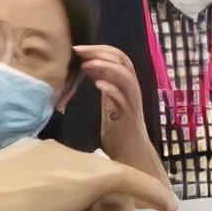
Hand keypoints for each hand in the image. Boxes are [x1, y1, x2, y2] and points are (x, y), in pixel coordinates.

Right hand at [0, 139, 177, 210]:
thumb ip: (13, 202)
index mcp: (31, 154)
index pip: (72, 172)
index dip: (87, 199)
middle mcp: (53, 150)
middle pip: (97, 178)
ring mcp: (67, 162)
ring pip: (111, 184)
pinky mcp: (80, 180)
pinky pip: (128, 182)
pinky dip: (148, 194)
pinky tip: (166, 206)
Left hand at [75, 45, 162, 180]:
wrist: (132, 161)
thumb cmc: (119, 138)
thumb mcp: (108, 108)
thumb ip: (104, 91)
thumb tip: (88, 70)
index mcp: (126, 87)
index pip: (119, 58)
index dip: (100, 50)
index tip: (78, 49)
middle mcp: (132, 92)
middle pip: (124, 61)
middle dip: (101, 52)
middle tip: (79, 51)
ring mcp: (133, 105)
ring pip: (127, 77)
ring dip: (107, 67)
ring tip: (87, 65)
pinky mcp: (131, 119)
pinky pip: (125, 100)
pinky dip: (112, 90)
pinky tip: (99, 85)